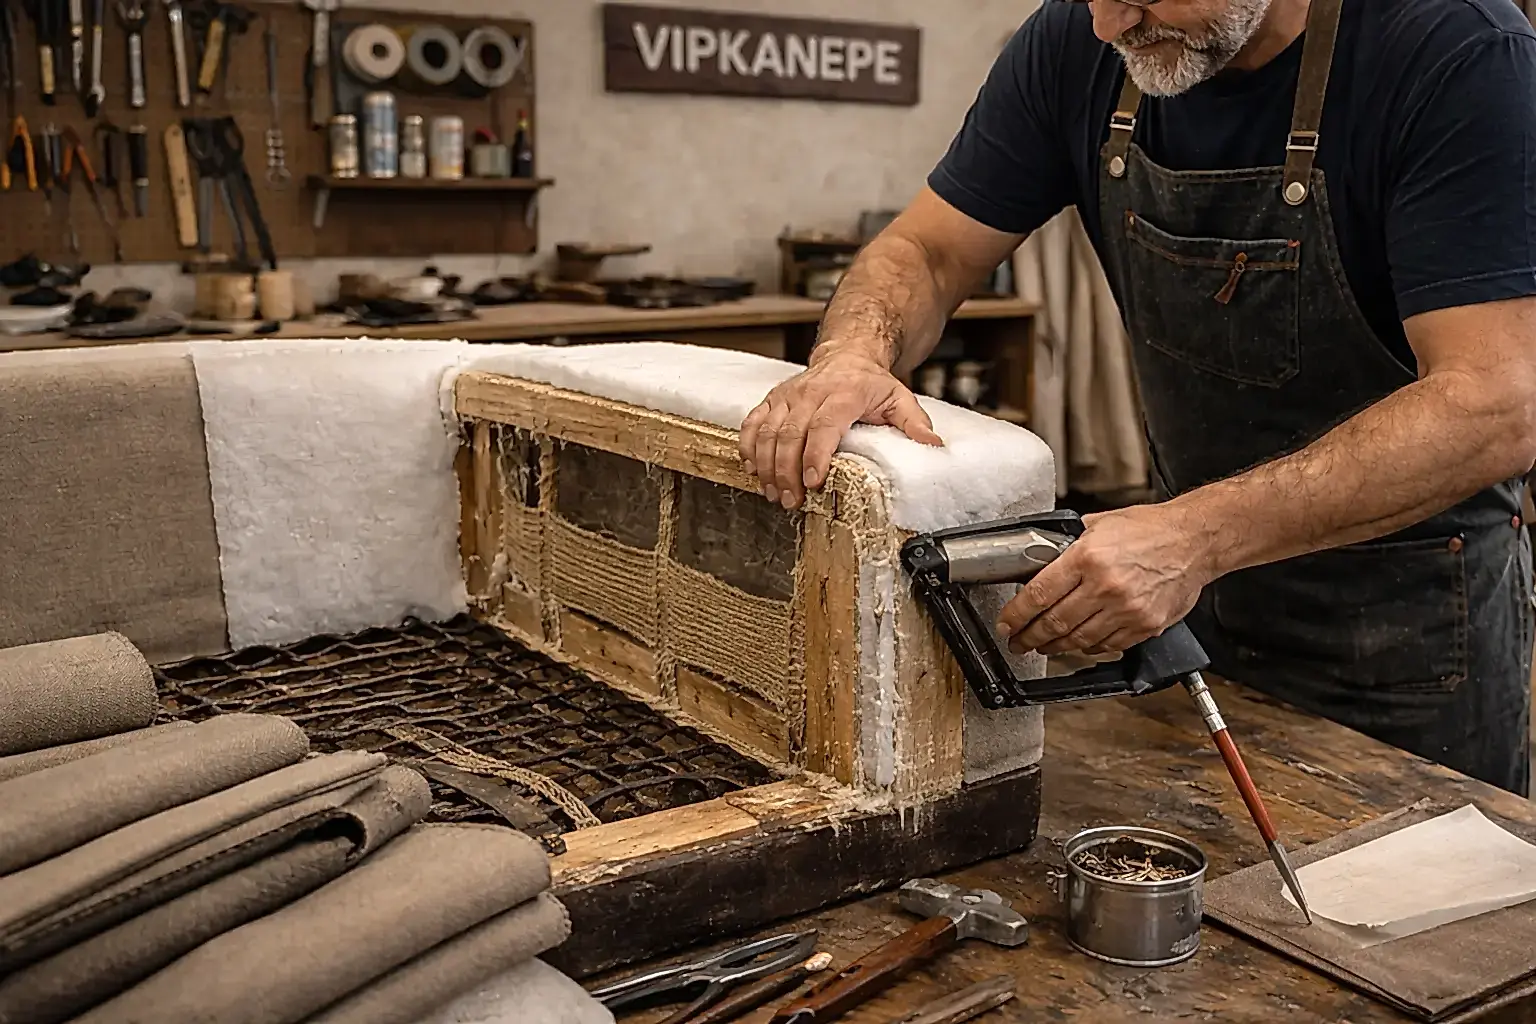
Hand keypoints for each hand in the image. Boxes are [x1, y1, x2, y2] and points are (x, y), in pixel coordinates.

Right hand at [738, 350, 942, 508]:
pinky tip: (752, 470)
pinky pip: (751, 423)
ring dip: (766, 466)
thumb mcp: (899, 398)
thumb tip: (934, 446)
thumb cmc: (871, 382)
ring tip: (774, 494)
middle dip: (787, 471)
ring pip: (767, 432)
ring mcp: (787, 396)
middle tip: (791, 500)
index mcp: (843, 394)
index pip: (824, 426)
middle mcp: (810, 392)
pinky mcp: (772, 399)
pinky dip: (747, 447)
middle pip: (790, 434)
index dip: (815, 455)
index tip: (813, 482)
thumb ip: (914, 423)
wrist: (847, 354)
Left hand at [996, 504, 1215, 655]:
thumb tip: (1040, 562)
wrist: (1194, 540)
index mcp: (1087, 557)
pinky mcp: (1144, 626)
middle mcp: (1105, 586)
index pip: (1038, 595)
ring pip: (1078, 640)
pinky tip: (1077, 644)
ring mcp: (1126, 610)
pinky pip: (1106, 645)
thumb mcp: (1098, 524)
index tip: (1006, 624)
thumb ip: (1068, 545)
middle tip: (1017, 642)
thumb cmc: (1149, 529)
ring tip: (1042, 645)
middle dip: (1029, 637)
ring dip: (1054, 646)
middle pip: (1054, 623)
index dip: (1016, 616)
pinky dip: (1087, 648)